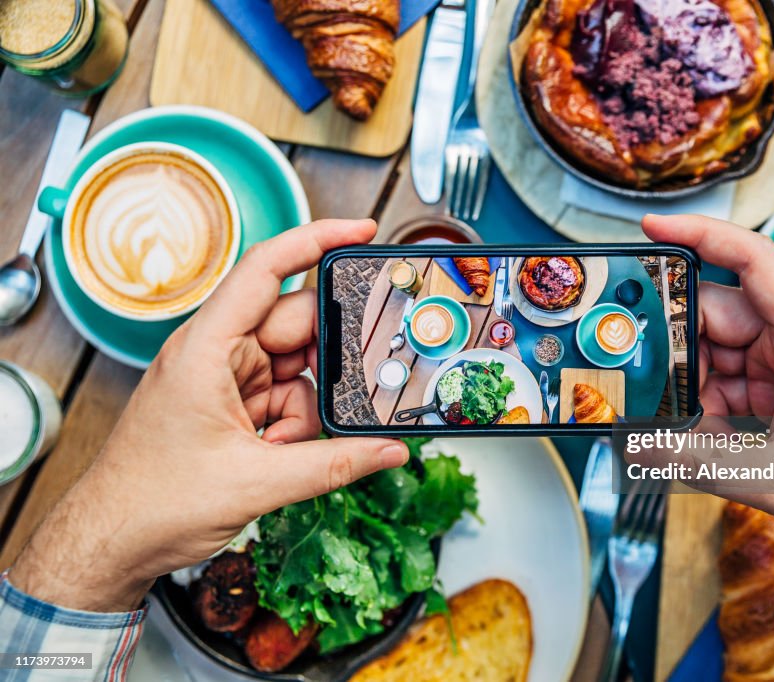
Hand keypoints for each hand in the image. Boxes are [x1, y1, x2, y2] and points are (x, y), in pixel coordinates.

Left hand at [8, 220, 407, 611]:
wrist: (112, 543)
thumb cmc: (150, 502)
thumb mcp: (255, 484)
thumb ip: (333, 465)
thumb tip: (389, 451)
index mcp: (207, 348)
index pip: (266, 270)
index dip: (316, 240)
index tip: (362, 230)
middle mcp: (217, 353)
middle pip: (296, 326)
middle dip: (328, 361)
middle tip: (355, 389)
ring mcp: (226, 378)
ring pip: (298, 368)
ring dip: (306, 409)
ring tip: (285, 449)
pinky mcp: (233, 404)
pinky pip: (287, 397)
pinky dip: (295, 425)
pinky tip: (279, 455)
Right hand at [643, 214, 773, 591]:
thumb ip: (698, 462)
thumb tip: (639, 447)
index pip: (752, 259)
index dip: (701, 234)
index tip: (656, 225)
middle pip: (718, 312)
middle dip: (675, 339)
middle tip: (636, 366)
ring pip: (717, 352)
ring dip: (691, 383)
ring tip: (668, 420)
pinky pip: (729, 383)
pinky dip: (706, 407)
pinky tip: (695, 436)